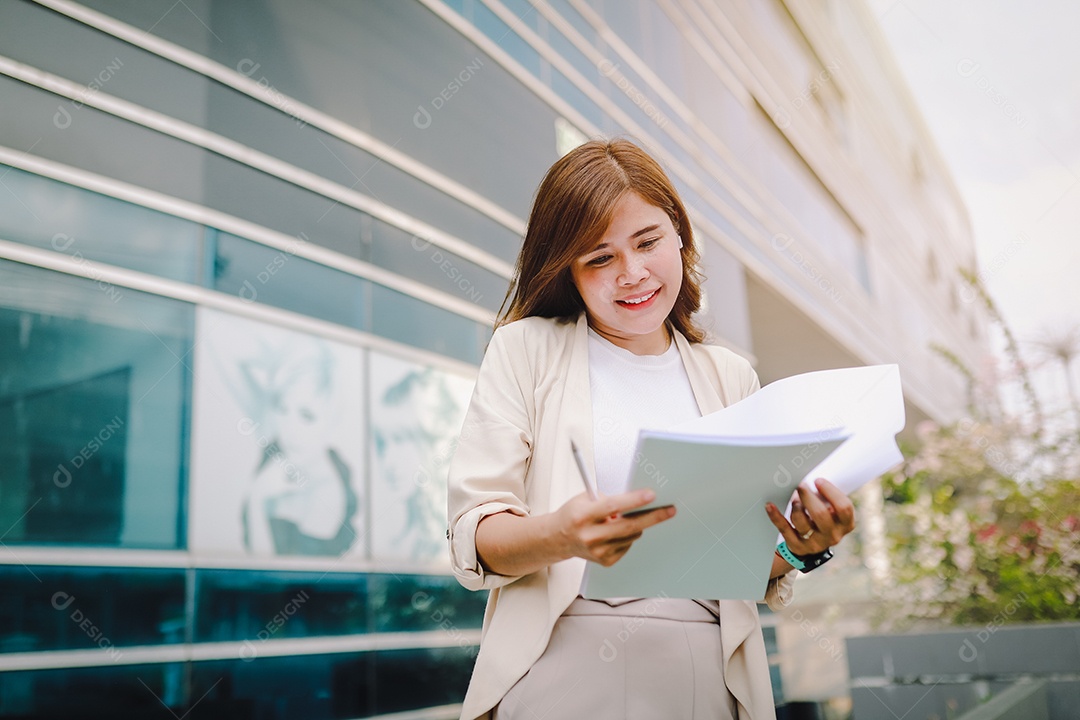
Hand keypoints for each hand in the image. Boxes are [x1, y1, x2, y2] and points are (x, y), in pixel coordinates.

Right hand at [553, 489, 675, 566]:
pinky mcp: (606, 561)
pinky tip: (613, 532)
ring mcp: (598, 551)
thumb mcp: (585, 499)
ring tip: (619, 518)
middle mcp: (590, 536)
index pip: (612, 506)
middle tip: (670, 510)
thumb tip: (638, 501)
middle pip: (629, 526)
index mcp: (583, 516)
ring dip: (635, 524)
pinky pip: (628, 544)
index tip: (652, 494)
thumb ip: (608, 500)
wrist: (558, 539)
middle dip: (652, 517)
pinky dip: (626, 536)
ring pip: (632, 535)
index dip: (634, 500)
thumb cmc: (574, 514)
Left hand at [766, 478, 854, 556]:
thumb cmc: (822, 517)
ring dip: (795, 505)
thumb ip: (827, 495)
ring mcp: (815, 543)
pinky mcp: (797, 546)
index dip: (831, 492)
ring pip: (801, 521)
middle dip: (808, 496)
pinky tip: (770, 505)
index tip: (818, 480)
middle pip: (821, 514)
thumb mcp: (831, 508)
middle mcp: (832, 536)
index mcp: (845, 524)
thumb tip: (811, 472)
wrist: (810, 544)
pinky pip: (784, 528)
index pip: (844, 508)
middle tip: (800, 485)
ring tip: (793, 497)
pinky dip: (775, 516)